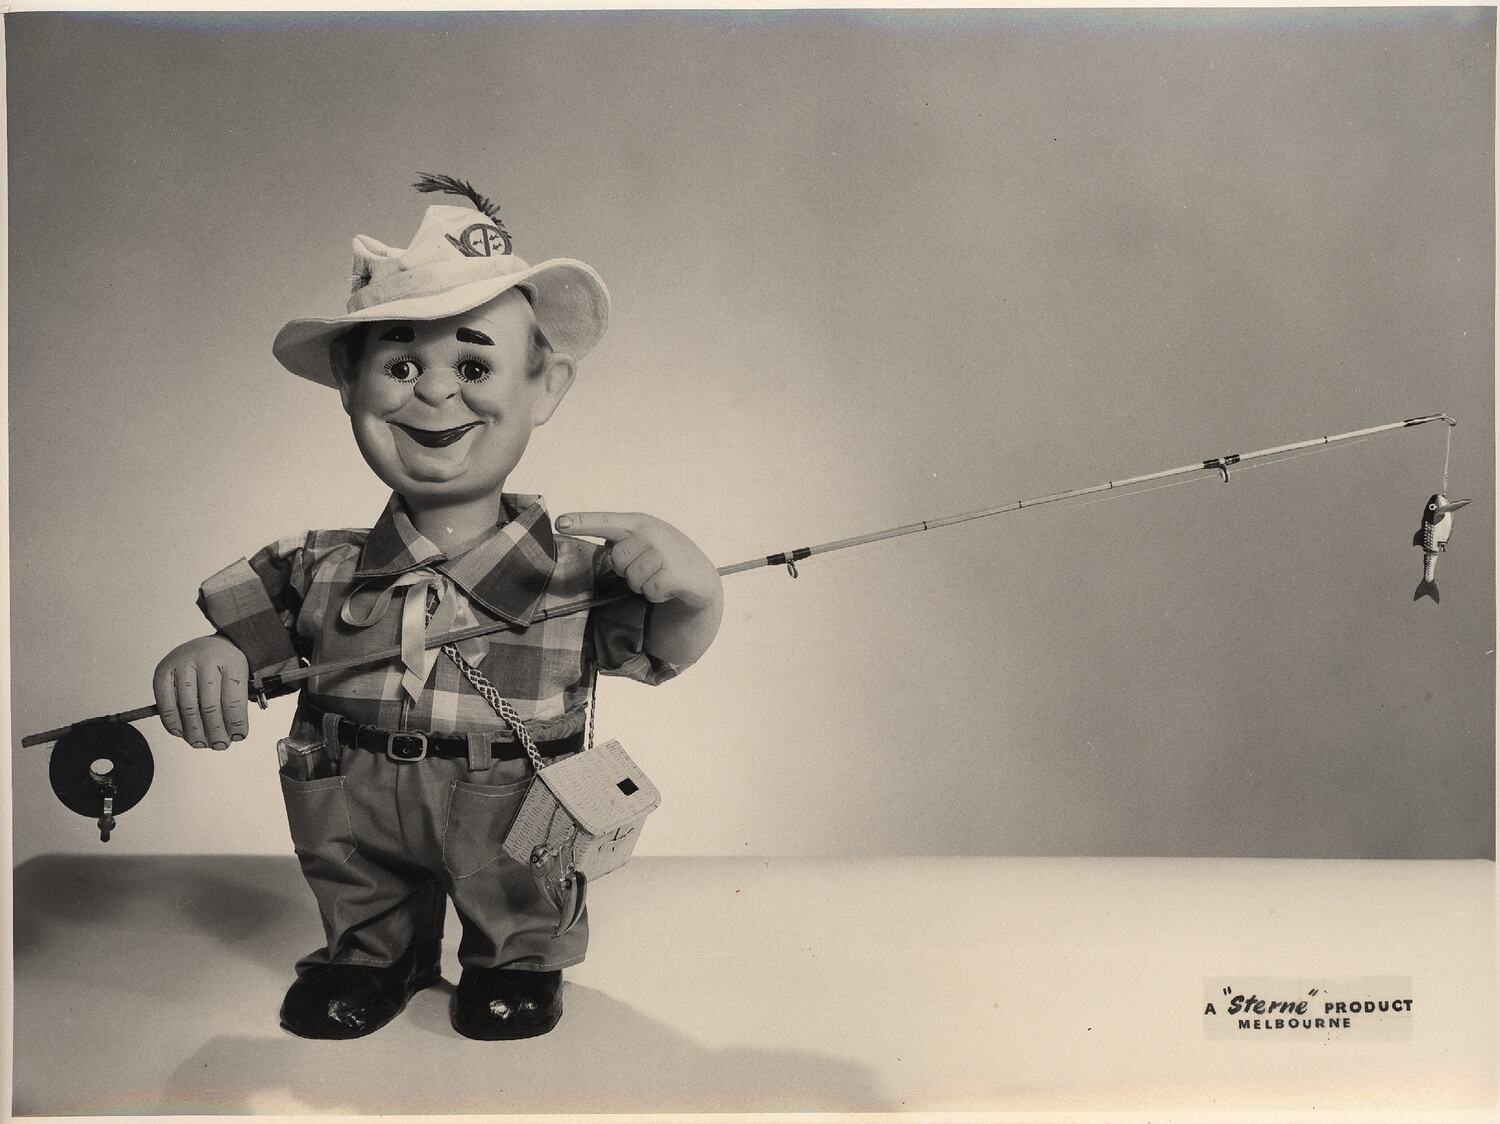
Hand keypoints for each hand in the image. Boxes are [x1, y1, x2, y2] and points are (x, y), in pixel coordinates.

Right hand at [152, 635, 249, 748]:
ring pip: (188, 707)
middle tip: (219, 745)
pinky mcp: (163, 671)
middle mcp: (205, 659)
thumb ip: (236, 703)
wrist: (209, 646)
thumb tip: (231, 735)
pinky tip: (181, 732)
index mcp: (231, 661)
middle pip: (210, 705)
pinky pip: (166, 703)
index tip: (238, 736)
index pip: (233, 699)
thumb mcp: (240, 677)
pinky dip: (173, 722)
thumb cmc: (225, 666)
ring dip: (194, 731)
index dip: (235, 722)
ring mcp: (182, 664)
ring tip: (201, 743)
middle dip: (215, 731)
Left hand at [555, 511, 721, 608]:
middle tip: (645, 567)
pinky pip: (648, 591)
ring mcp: (663, 553)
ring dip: (642, 583)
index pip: (605, 521)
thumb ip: (622, 539)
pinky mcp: (673, 574)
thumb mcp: (645, 540)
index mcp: (639, 522)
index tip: (559, 523)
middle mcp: (651, 533)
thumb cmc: (664, 556)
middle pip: (617, 558)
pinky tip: (669, 587)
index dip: (581, 522)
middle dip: (627, 568)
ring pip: (632, 578)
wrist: (700, 575)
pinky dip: (655, 594)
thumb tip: (602, 547)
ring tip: (658, 576)